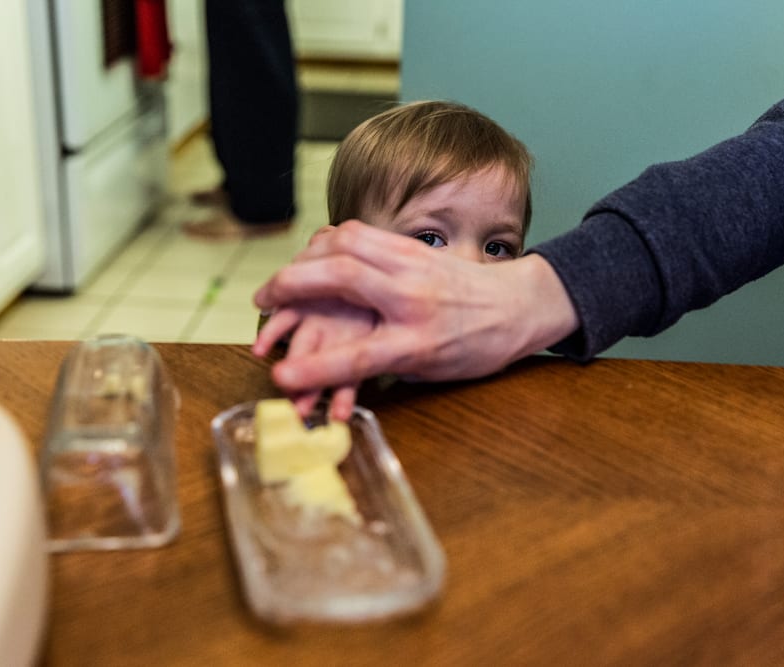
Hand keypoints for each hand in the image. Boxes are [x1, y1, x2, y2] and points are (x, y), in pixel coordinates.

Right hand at [253, 221, 579, 399]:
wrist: (522, 305)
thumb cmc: (478, 346)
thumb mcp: (434, 371)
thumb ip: (383, 365)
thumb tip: (335, 369)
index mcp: (422, 341)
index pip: (360, 356)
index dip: (315, 370)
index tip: (280, 377)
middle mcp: (415, 296)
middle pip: (342, 278)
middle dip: (291, 286)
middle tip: (261, 299)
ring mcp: (413, 263)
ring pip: (347, 244)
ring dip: (304, 257)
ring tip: (282, 277)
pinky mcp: (411, 245)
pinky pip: (360, 233)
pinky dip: (328, 241)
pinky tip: (313, 252)